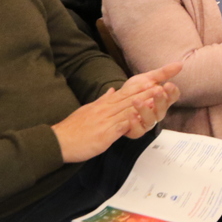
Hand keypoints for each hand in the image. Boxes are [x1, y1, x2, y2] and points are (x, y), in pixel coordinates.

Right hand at [52, 62, 182, 162]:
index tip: (154, 80)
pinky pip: (119, 127)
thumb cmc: (73, 128)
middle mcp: (105, 110)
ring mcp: (105, 121)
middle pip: (129, 99)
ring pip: (127, 110)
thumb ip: (101, 100)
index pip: (125, 93)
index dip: (140, 87)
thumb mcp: (88, 109)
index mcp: (103, 105)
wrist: (59, 141)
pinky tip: (141, 119)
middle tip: (162, 85)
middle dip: (146, 91)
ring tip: (157, 98)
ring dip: (143, 103)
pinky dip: (131, 122)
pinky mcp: (104, 134)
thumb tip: (111, 90)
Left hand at [118, 62, 182, 138]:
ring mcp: (147, 123)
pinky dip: (134, 123)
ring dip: (144, 111)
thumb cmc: (135, 90)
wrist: (116, 100)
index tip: (168, 84)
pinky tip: (130, 114)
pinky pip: (138, 131)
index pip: (173, 97)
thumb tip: (180, 64)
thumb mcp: (148, 78)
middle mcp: (157, 113)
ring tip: (137, 100)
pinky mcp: (135, 131)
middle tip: (157, 90)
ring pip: (150, 120)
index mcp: (162, 100)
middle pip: (163, 109)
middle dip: (160, 100)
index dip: (172, 92)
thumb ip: (163, 73)